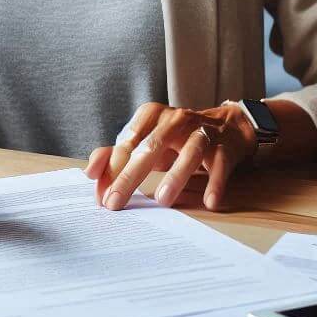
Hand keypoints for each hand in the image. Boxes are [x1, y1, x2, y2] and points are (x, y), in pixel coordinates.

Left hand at [84, 101, 256, 212]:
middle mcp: (176, 119)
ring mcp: (202, 131)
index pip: (127, 142)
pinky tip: (209, 201)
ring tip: (163, 200)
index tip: (101, 197)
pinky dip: (215, 182)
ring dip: (175, 175)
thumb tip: (90, 173)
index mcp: (151, 115)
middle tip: (116, 202)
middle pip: (152, 146)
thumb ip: (115, 155)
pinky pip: (220, 165)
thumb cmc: (176, 138)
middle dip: (131, 175)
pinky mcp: (225, 147)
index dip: (112, 169)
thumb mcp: (146, 141)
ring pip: (189, 152)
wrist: (226, 126)